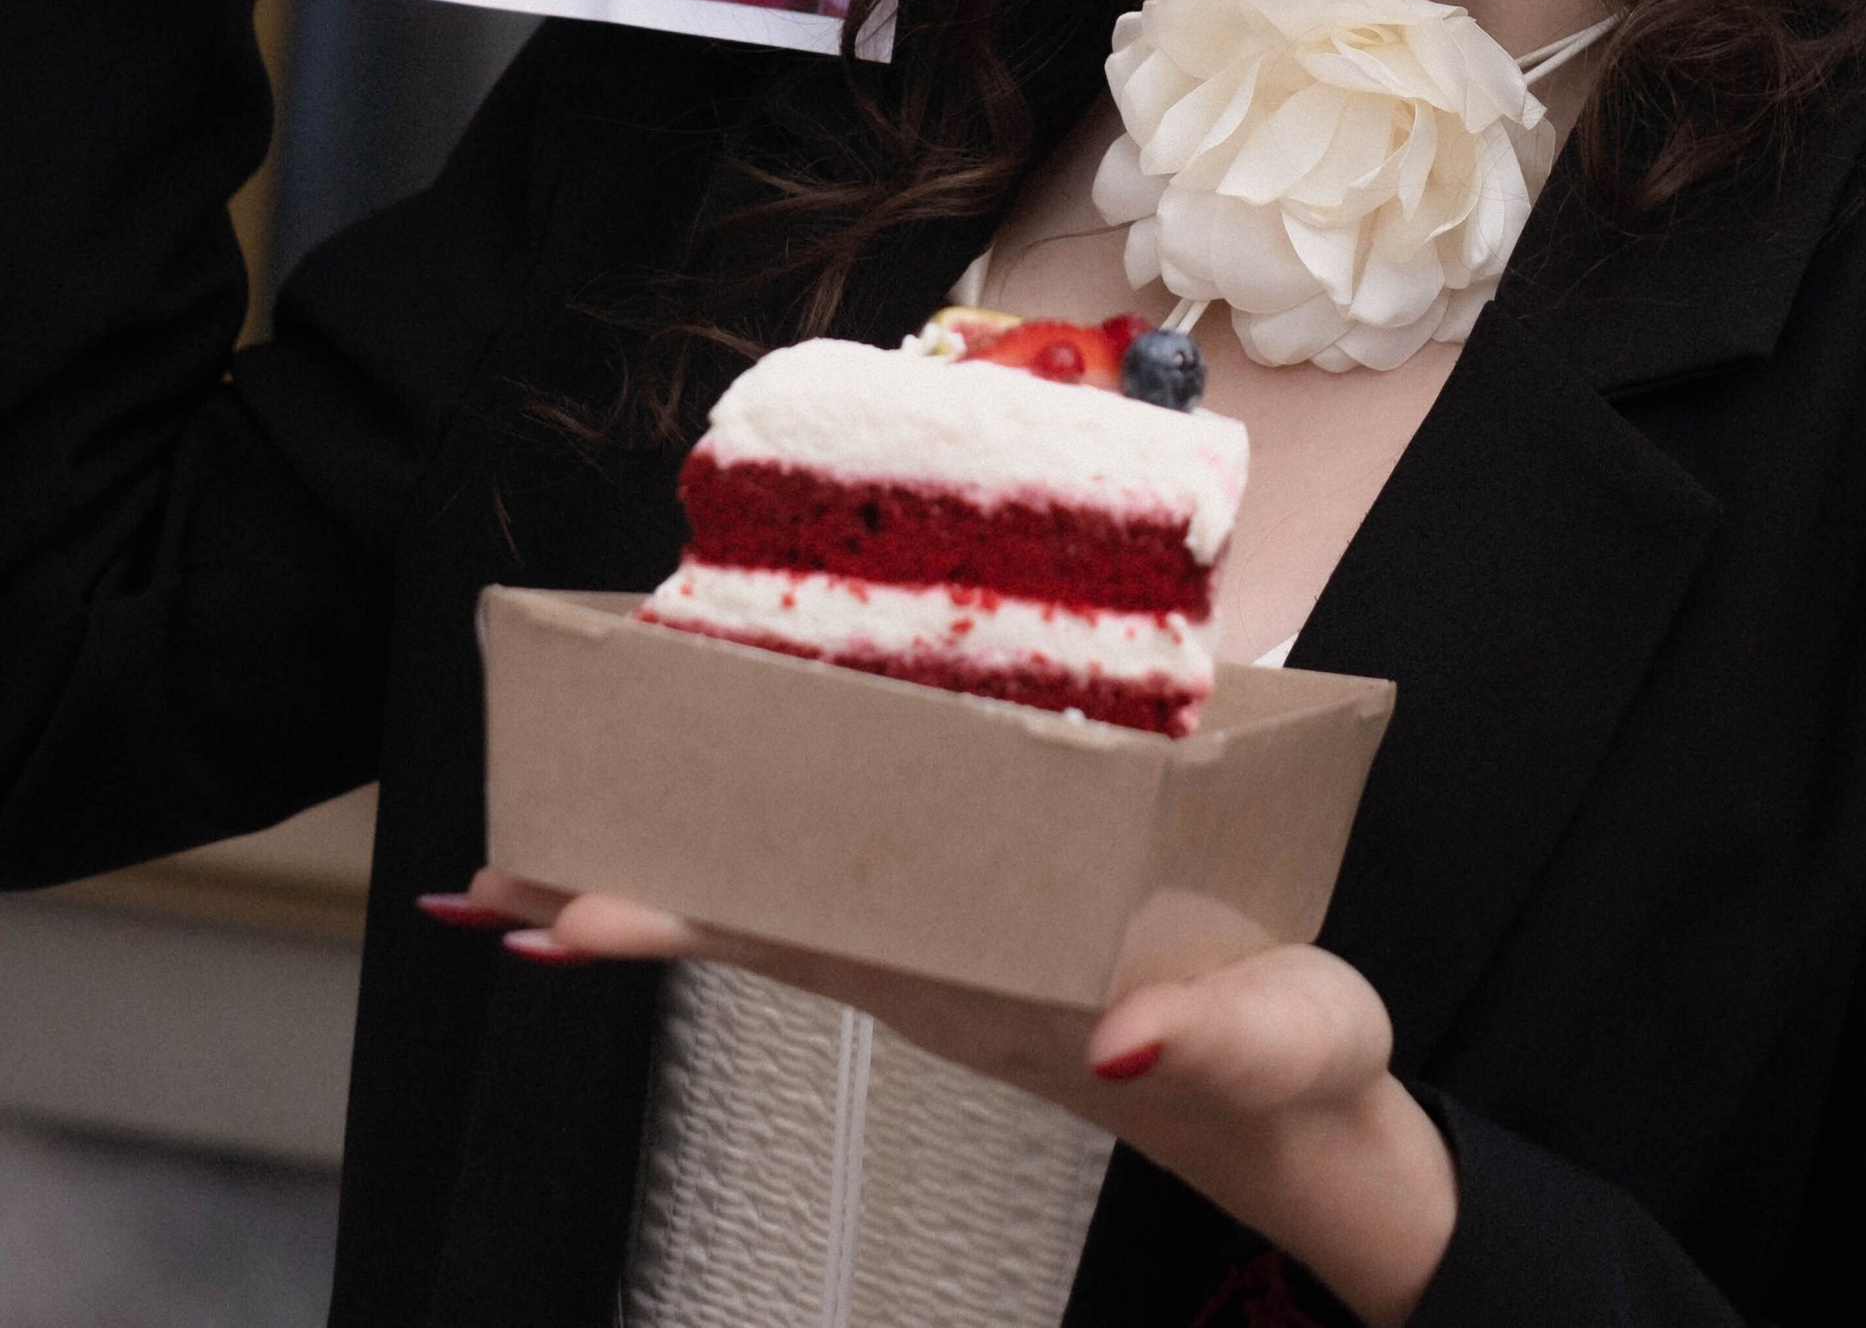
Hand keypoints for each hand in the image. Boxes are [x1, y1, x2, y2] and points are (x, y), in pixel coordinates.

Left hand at [441, 869, 1456, 1326]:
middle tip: (484, 879)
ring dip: (664, 873)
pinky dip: (757, 854)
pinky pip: (843, 881)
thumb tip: (1122, 1034)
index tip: (553, 915)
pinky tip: (721, 820)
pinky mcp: (980, 927)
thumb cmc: (1290, 1074)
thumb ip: (1211, 1038)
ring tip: (548, 849)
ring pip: (776, 902)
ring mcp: (948, 951)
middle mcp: (935, 969)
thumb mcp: (1282, 1045)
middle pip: (745, 921)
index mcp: (978, 984)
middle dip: (616, 898)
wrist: (1307, 1118)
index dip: (668, 921)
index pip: (789, 942)